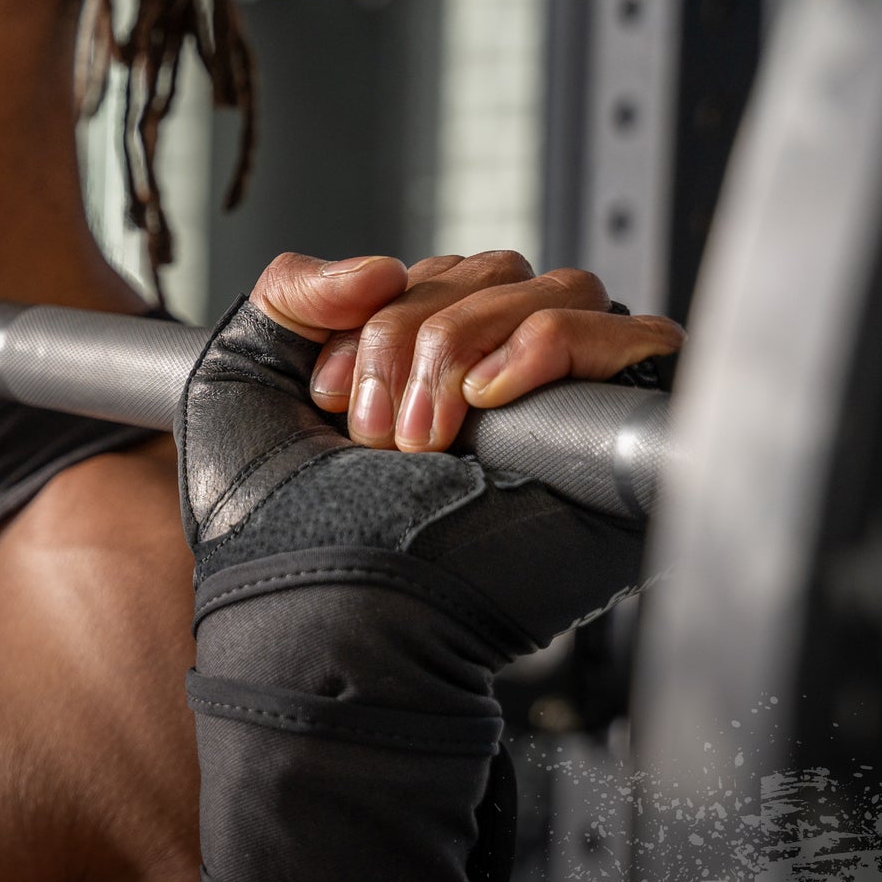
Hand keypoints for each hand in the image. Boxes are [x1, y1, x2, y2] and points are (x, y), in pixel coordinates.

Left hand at [177, 298, 648, 881]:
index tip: (326, 396)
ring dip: (471, 345)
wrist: (321, 617)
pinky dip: (557, 346)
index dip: (384, 311)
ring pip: (564, 292)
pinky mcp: (610, 451)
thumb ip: (293, 290)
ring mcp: (562, 417)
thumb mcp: (241, 381)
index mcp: (434, 372)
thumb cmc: (274, 533)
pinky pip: (639, 344)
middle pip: (505, 273)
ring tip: (422, 439)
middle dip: (419, 332)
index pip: (449, 272)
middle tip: (370, 432)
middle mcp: (505, 389)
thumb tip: (383, 265)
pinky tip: (491, 400)